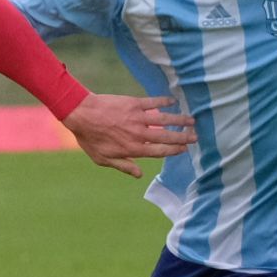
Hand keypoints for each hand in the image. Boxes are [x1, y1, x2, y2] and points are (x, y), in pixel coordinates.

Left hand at [59, 91, 196, 176]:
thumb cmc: (90, 138)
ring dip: (180, 120)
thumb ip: (124, 166)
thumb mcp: (103, 159)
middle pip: (167, 136)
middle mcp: (139, 134)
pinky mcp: (134, 103)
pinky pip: (153, 102)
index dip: (174, 150)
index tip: (185, 149)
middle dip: (183, 137)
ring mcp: (138, 118)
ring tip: (192, 120)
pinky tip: (174, 101)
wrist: (81, 114)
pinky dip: (164, 101)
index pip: (159, 151)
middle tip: (195, 137)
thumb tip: (139, 175)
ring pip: (164, 119)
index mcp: (133, 148)